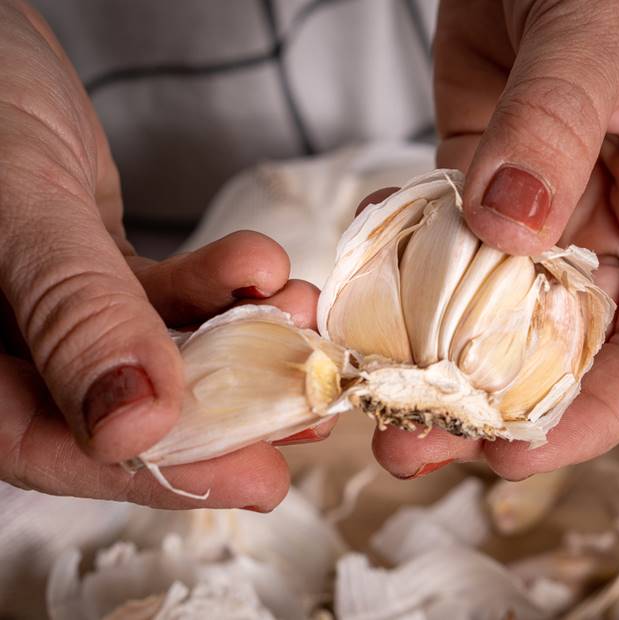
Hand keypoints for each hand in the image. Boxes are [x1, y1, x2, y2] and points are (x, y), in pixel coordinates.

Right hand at [0, 2, 320, 508]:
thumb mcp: (20, 206)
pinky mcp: (88, 269)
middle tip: (304, 412)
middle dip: (221, 413)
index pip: (48, 447)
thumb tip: (136, 426)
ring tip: (299, 318)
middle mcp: (1, 344)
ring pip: (150, 353)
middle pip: (113, 413)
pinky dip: (218, 287)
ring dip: (236, 340)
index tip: (254, 477)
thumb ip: (76, 312)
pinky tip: (262, 269)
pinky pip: (160, 297)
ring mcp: (46, 308)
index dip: (156, 472)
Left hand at [373, 0, 618, 478]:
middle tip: (416, 442)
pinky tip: (363, 299)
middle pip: (574, 346)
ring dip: (439, 356)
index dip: (602, 413)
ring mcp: (555, 206)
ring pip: (501, 309)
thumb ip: (555, 130)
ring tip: (375, 396)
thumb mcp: (607, 36)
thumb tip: (506, 230)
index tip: (519, 452)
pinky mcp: (487, 176)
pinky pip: (447, 244)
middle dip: (500, 404)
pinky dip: (405, 275)